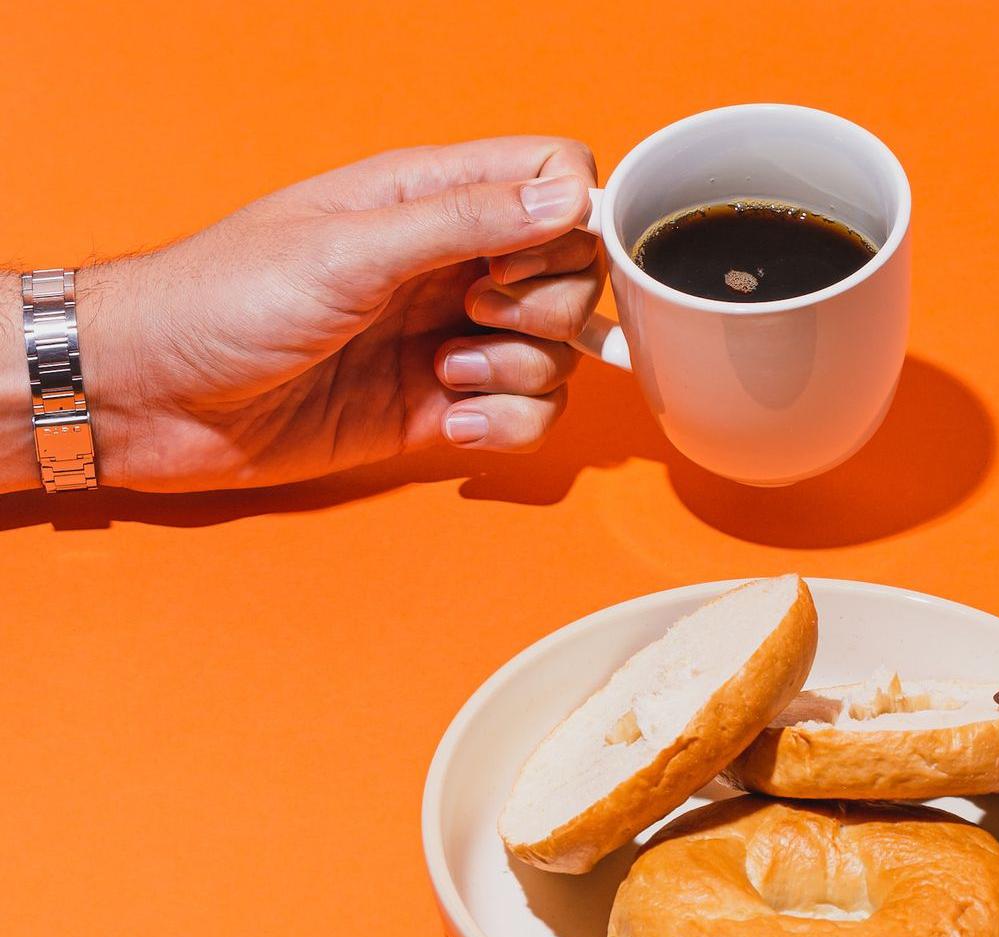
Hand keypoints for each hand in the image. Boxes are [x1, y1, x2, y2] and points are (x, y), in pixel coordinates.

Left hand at [3, 137, 603, 491]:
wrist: (156, 398)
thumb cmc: (223, 301)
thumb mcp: (348, 249)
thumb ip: (464, 220)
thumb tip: (568, 196)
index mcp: (429, 198)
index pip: (554, 178)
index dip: (569, 222)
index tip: (519, 262)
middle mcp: (451, 265)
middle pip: (573, 276)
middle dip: (546, 310)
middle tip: (475, 315)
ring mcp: (450, 338)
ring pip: (557, 355)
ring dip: (517, 374)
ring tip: (441, 374)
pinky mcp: (441, 408)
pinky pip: (526, 417)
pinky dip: (504, 427)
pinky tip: (448, 422)